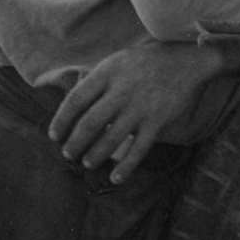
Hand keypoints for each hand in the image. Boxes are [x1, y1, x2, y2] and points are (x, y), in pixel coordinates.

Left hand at [48, 40, 228, 180]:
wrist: (185, 60)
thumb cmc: (144, 62)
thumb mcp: (116, 61)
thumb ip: (94, 80)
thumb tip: (70, 103)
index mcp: (107, 73)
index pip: (75, 100)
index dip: (61, 120)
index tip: (54, 135)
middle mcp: (122, 90)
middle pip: (89, 123)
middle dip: (75, 143)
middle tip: (68, 154)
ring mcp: (140, 107)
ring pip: (111, 139)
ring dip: (95, 155)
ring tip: (87, 162)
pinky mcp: (157, 121)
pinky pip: (138, 149)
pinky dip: (126, 167)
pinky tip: (116, 178)